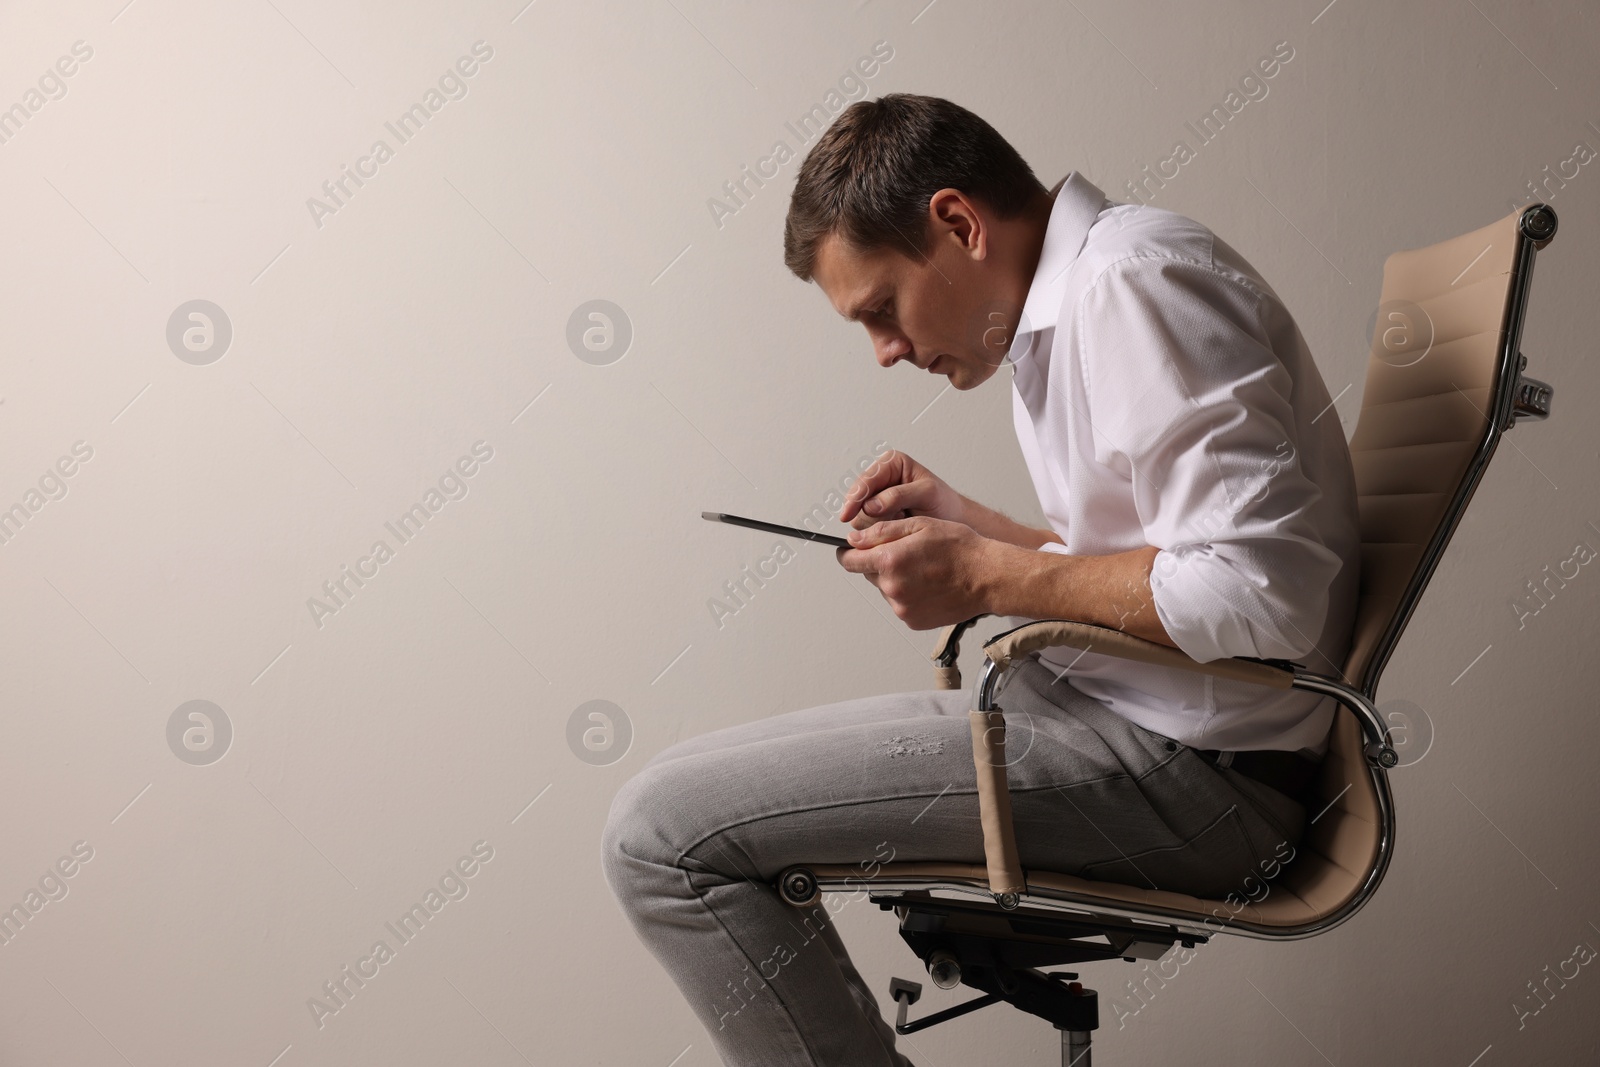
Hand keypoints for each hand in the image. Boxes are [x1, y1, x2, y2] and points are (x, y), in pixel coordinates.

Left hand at [834, 516, 997, 629]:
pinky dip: (908, 594)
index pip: (849, 561)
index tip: (850, 550)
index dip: (848, 552)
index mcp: (890, 562)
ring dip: (895, 579)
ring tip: (923, 570)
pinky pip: (900, 604)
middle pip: (869, 574)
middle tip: (907, 554)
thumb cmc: (960, 549)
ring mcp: (902, 607)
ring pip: (886, 589)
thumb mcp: (920, 526)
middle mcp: (892, 588)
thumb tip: (855, 539)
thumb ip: (882, 532)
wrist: (987, 577)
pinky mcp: (912, 620)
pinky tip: (927, 584)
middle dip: (880, 563)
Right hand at [837, 450, 966, 529]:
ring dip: (878, 524)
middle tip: (898, 517)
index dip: (855, 497)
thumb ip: (898, 495)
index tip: (848, 514)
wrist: (953, 521)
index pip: (865, 480)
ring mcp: (879, 499)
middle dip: (873, 514)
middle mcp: (882, 479)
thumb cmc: (944, 503)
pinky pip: (868, 528)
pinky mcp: (879, 517)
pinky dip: (880, 532)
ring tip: (901, 520)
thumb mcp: (927, 493)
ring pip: (860, 517)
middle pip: (859, 501)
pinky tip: (896, 527)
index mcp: (892, 464)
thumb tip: (872, 505)